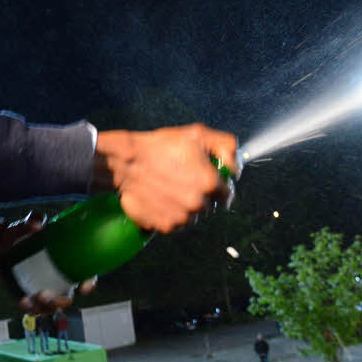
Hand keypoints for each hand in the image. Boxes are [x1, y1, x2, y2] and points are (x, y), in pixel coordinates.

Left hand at [0, 212, 97, 312]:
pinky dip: (29, 307)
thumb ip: (33, 220)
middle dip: (60, 302)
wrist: (1, 244)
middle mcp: (59, 280)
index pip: (85, 276)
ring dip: (45, 307)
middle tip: (46, 294)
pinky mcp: (30, 295)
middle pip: (67, 297)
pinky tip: (23, 301)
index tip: (83, 288)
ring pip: (51, 307)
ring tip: (34, 299)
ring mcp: (45, 289)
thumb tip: (38, 226)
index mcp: (67, 262)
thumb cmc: (22, 233)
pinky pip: (33, 307)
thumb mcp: (27, 224)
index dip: (88, 284)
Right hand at [92, 124, 237, 232]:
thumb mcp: (197, 134)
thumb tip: (236, 168)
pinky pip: (175, 224)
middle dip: (200, 195)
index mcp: (210, 183)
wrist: (125, 163)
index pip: (227, 193)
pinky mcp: (165, 226)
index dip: (218, 185)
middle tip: (182, 180)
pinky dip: (169, 215)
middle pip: (209, 206)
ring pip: (192, 216)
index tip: (207, 180)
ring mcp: (181, 218)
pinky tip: (160, 199)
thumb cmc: (159, 147)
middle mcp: (198, 204)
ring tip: (169, 190)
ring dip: (185, 207)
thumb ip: (227, 147)